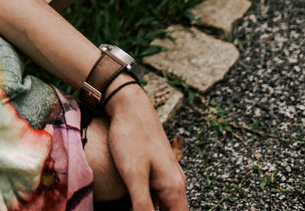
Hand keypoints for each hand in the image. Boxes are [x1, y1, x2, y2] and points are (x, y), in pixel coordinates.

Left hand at [105, 82, 186, 210]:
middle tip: (138, 206)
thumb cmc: (130, 137)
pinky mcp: (156, 165)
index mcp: (174, 188)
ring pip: (166, 202)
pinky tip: (137, 199)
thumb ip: (143, 205)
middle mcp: (176, 181)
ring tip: (139, 204)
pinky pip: (158, 191)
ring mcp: (167, 172)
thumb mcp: (134, 175)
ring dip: (154, 208)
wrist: (128, 104)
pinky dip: (150, 200)